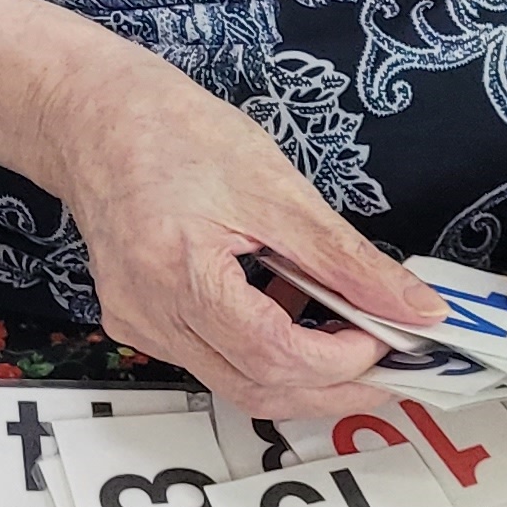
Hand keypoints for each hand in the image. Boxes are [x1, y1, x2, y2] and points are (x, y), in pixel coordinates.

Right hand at [41, 42, 440, 414]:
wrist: (96, 117)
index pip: (272, 354)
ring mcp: (138, 322)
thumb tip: (410, 305)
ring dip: (298, 372)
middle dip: (331, 389)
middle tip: (386, 367)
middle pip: (254, 388)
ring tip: (345, 335)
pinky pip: (209, 359)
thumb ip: (346, 258)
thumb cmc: (170, 133)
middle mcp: (148, 311)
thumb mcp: (276, 187)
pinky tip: (288, 313)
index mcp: (178, 270)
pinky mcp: (138, 321)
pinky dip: (260, 351)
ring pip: (233, 382)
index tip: (386, 337)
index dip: (341, 360)